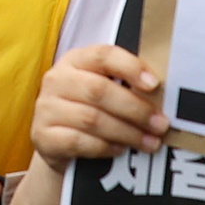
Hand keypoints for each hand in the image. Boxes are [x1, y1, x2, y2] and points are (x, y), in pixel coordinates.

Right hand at [31, 44, 166, 175]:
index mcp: (75, 60)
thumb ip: (125, 85)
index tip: (154, 84)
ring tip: (149, 142)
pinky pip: (78, 141)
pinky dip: (104, 147)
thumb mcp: (103, 90)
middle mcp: (56, 80)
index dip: (130, 67)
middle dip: (135, 109)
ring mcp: (46, 108)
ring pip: (91, 119)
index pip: (103, 55)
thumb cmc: (88, 110)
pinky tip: (121, 149)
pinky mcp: (42, 136)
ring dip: (127, 132)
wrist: (56, 142)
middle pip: (99, 90)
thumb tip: (161, 95)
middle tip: (160, 124)